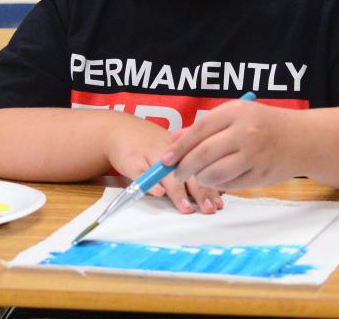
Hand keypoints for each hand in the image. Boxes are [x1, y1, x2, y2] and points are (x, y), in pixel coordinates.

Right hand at [104, 117, 222, 213]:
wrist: (120, 129)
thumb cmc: (152, 145)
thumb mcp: (172, 152)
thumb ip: (191, 171)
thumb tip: (215, 196)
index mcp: (181, 150)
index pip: (200, 168)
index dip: (210, 186)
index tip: (218, 204)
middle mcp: (168, 153)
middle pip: (186, 173)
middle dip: (199, 192)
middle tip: (208, 209)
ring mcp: (149, 156)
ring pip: (165, 174)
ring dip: (177, 191)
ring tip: (186, 207)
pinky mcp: (130, 161)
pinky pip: (140, 173)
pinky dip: (149, 183)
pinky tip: (158, 193)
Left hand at [161, 98, 295, 189]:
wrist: (303, 139)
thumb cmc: (263, 124)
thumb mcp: (235, 115)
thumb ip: (204, 127)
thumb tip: (173, 142)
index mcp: (235, 112)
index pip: (198, 132)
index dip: (178, 148)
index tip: (164, 159)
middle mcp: (245, 133)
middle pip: (202, 155)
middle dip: (183, 167)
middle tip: (176, 173)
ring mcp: (254, 156)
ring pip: (213, 174)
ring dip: (200, 178)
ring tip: (199, 174)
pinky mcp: (260, 176)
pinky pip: (229, 184)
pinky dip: (219, 184)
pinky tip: (220, 177)